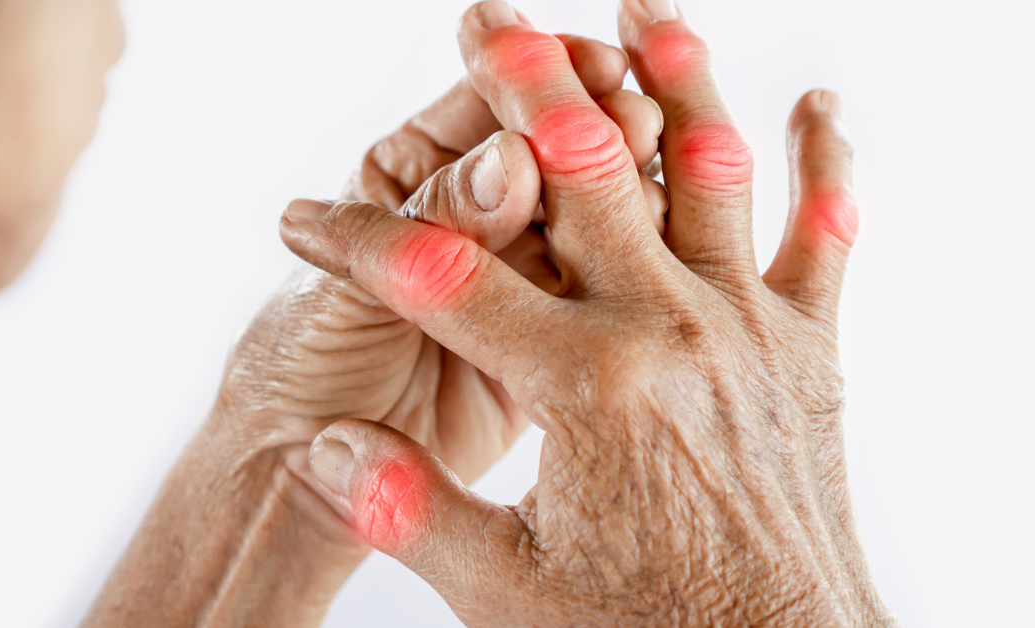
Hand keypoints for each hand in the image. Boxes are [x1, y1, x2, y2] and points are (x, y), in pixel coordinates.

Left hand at [225, 32, 665, 516]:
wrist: (302, 476)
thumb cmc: (301, 363)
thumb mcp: (354, 287)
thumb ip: (435, 227)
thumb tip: (513, 162)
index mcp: (414, 174)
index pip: (486, 110)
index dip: (538, 84)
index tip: (593, 70)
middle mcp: (475, 215)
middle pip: (552, 156)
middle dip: (598, 134)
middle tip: (637, 128)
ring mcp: (517, 276)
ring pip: (592, 223)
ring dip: (629, 203)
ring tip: (657, 203)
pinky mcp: (549, 342)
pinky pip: (601, 298)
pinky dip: (635, 278)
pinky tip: (664, 268)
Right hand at [280, 1, 896, 625]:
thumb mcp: (507, 587)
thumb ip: (411, 506)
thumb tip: (324, 445)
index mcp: (583, 385)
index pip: (441, 280)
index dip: (357, 241)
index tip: (302, 218)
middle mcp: (670, 330)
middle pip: (583, 172)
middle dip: (522, 86)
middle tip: (485, 17)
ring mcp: (747, 327)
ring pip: (709, 173)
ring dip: (675, 80)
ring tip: (641, 8)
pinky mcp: (806, 346)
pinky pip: (824, 237)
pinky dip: (827, 166)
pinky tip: (821, 103)